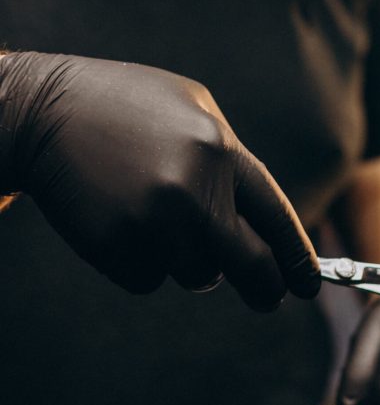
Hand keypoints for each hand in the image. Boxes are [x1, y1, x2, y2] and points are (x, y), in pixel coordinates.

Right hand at [0, 52, 319, 309]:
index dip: (298, 259)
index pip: (278, 219)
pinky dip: (143, 263)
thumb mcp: (193, 107)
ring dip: (187, 260)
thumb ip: (233, 161)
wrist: (43, 113)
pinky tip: (122, 221)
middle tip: (268, 298)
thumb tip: (266, 221)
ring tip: (154, 213)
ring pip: (198, 276)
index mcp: (221, 152)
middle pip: (252, 267)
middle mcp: (196, 192)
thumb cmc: (125, 106)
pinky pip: (151, 279)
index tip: (310, 286)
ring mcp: (156, 223)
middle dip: (266, 290)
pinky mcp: (118, 247)